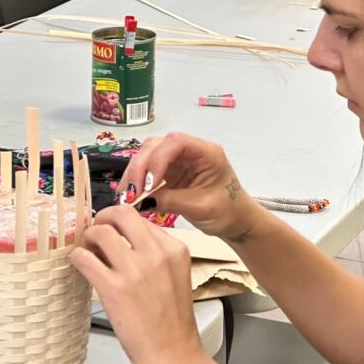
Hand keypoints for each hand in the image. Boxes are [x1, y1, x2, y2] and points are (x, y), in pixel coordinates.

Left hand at [70, 204, 203, 363]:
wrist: (173, 353)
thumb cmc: (172, 321)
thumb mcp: (175, 276)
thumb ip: (155, 254)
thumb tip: (123, 240)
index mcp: (175, 249)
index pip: (141, 218)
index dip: (120, 223)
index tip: (111, 231)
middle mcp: (156, 253)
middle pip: (122, 213)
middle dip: (103, 218)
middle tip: (95, 231)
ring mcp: (135, 270)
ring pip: (100, 231)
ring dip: (88, 238)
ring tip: (88, 251)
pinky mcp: (114, 288)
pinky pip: (84, 258)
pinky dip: (77, 258)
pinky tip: (81, 266)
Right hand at [118, 132, 260, 240]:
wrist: (236, 221)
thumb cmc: (227, 212)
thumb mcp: (200, 207)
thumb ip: (170, 200)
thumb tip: (140, 201)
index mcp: (207, 153)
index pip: (175, 142)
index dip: (157, 160)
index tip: (148, 184)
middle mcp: (191, 151)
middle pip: (156, 146)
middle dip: (140, 167)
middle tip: (131, 192)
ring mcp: (179, 160)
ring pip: (148, 156)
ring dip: (135, 174)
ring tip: (127, 196)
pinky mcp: (170, 172)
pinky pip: (148, 171)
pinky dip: (138, 182)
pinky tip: (131, 196)